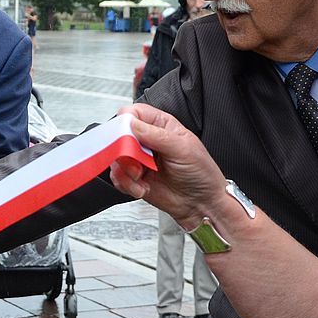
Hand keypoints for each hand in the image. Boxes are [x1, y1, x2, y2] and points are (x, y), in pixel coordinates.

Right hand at [108, 104, 226, 228]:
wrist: (201, 203)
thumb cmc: (201, 172)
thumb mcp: (183, 149)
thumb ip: (157, 136)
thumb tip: (133, 125)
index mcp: (161, 125)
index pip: (134, 114)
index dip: (126, 122)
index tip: (127, 136)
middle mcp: (147, 141)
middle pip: (119, 136)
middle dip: (123, 151)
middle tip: (136, 161)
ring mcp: (139, 160)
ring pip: (116, 158)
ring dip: (125, 171)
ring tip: (141, 177)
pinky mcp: (134, 178)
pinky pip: (117, 178)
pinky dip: (126, 184)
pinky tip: (142, 187)